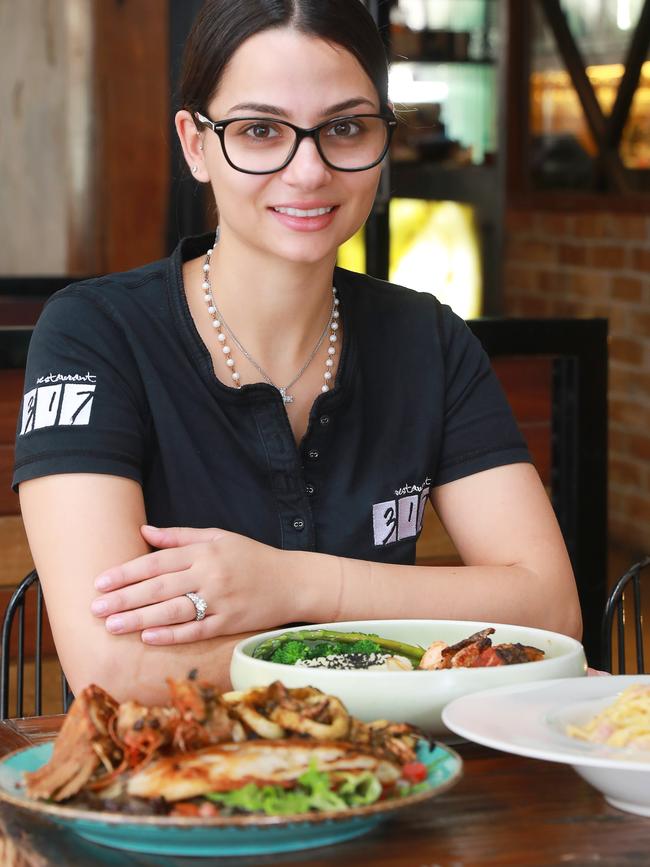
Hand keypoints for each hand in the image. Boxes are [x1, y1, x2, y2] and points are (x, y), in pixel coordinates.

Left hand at [90, 525, 294, 644]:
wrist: (293, 581)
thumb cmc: (252, 557)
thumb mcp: (219, 537)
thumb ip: (180, 536)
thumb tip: (144, 532)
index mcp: (205, 551)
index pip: (158, 561)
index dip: (127, 572)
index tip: (101, 582)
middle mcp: (210, 574)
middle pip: (159, 588)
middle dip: (124, 598)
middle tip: (95, 608)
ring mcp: (221, 600)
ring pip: (172, 611)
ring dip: (138, 618)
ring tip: (112, 626)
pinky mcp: (230, 622)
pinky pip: (196, 630)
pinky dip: (171, 635)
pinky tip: (147, 637)